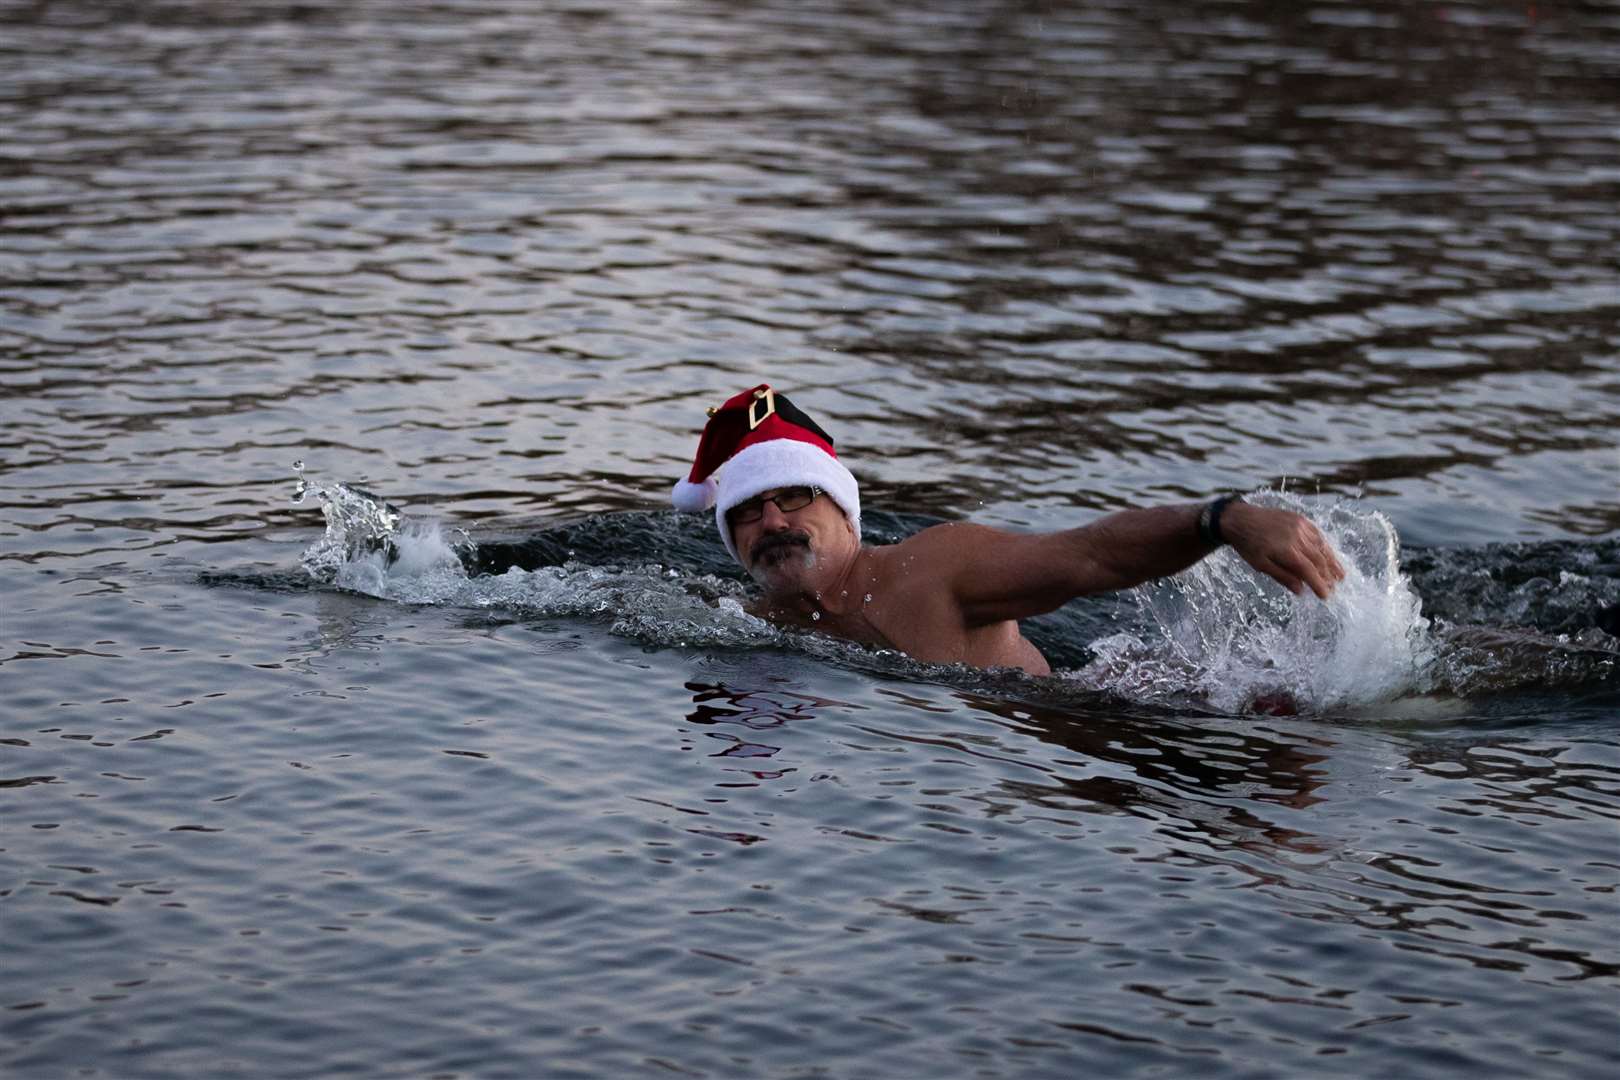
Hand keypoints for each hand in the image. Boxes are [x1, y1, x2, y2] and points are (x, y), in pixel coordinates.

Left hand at [1220, 502, 1345, 598]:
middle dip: (1328, 576)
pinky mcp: (1300, 519)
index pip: (1309, 571)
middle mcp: (1297, 537)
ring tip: (1340, 575)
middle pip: (1319, 559)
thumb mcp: (1260, 565)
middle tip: (1334, 588)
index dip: (1319, 584)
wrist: (1240, 518)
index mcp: (1286, 550)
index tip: (1325, 595)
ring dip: (1332, 562)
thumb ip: (1282, 576)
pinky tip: (1329, 555)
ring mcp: (1300, 526)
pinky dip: (1325, 546)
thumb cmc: (1248, 545)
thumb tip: (1301, 590)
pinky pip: (1317, 534)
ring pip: (1322, 546)